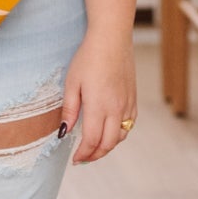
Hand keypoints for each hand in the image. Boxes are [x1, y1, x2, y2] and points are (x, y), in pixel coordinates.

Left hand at [59, 29, 137, 164]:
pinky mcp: (133, 99)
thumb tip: (64, 132)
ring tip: (94, 148)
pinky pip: (129, 125)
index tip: (75, 159)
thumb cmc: (88, 58)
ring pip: (121, 136)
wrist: (111, 39)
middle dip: (95, 155)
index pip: (92, 141)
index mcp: (99, 106)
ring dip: (108, 146)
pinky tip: (109, 132)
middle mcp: (116, 109)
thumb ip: (69, 110)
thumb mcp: (71, 83)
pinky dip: (119, 134)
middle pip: (108, 144)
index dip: (83, 154)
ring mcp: (127, 104)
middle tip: (83, 158)